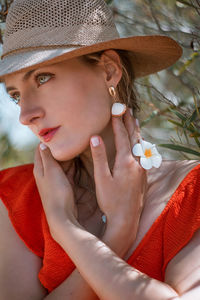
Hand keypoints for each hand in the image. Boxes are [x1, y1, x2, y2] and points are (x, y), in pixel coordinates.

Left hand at [33, 145, 77, 231]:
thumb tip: (42, 143)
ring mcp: (56, 179)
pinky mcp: (64, 184)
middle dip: (60, 147)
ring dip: (67, 155)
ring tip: (77, 145)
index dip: (47, 141)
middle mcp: (46, 173)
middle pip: (52, 155)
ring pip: (61, 162)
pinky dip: (72, 164)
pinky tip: (79, 159)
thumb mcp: (51, 171)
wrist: (62, 215)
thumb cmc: (56, 193)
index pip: (40, 150)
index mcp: (40, 168)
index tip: (57, 133)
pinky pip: (68, 170)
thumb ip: (47, 157)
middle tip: (71, 137)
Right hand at [90, 109, 146, 234]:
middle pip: (134, 137)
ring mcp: (142, 169)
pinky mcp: (143, 176)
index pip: (122, 136)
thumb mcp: (101, 179)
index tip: (115, 109)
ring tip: (135, 120)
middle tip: (127, 109)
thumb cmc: (111, 200)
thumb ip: (99, 157)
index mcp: (125, 162)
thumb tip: (95, 137)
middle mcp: (137, 163)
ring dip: (137, 131)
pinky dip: (140, 143)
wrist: (126, 219)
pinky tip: (139, 144)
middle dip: (130, 122)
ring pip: (140, 145)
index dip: (118, 122)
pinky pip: (143, 153)